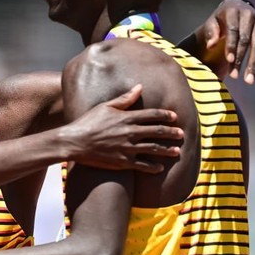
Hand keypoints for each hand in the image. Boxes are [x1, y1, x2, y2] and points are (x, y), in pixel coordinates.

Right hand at [63, 85, 182, 172]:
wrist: (74, 142)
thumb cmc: (88, 122)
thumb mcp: (105, 106)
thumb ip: (124, 98)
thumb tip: (139, 87)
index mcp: (126, 117)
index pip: (152, 115)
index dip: (165, 115)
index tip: (174, 116)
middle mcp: (130, 132)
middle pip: (157, 132)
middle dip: (171, 133)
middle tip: (181, 134)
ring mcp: (127, 148)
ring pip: (153, 149)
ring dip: (167, 150)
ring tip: (177, 151)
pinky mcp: (122, 161)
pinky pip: (142, 165)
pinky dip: (152, 167)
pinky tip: (160, 168)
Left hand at [197, 0, 254, 82]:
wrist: (236, 8)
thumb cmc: (220, 20)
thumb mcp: (212, 22)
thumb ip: (211, 33)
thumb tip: (210, 46)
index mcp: (234, 12)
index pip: (234, 30)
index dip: (231, 45)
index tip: (228, 60)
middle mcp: (250, 16)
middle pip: (247, 40)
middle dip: (241, 59)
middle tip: (235, 76)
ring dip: (254, 64)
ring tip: (249, 81)